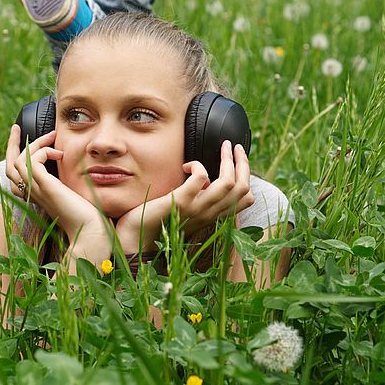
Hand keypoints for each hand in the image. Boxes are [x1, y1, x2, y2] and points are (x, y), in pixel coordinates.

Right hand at [5, 124, 108, 239]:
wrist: (91, 232)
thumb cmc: (89, 218)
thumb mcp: (73, 195)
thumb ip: (67, 183)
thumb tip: (75, 165)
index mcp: (36, 196)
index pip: (15, 175)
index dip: (13, 155)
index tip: (21, 137)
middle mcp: (32, 194)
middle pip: (9, 167)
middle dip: (12, 144)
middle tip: (18, 127)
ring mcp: (37, 191)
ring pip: (18, 162)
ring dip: (34, 144)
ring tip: (52, 137)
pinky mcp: (45, 187)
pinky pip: (31, 162)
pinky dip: (42, 151)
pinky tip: (59, 153)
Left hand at [115, 140, 254, 250]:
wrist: (137, 239)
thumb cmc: (159, 221)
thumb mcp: (188, 211)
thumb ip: (201, 199)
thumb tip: (207, 181)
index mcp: (213, 216)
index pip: (246, 198)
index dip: (247, 176)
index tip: (239, 159)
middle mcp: (210, 214)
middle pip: (243, 188)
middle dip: (242, 162)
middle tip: (233, 146)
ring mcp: (197, 209)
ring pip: (228, 182)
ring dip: (227, 159)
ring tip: (222, 146)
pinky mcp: (181, 201)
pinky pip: (201, 177)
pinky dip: (197, 165)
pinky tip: (186, 166)